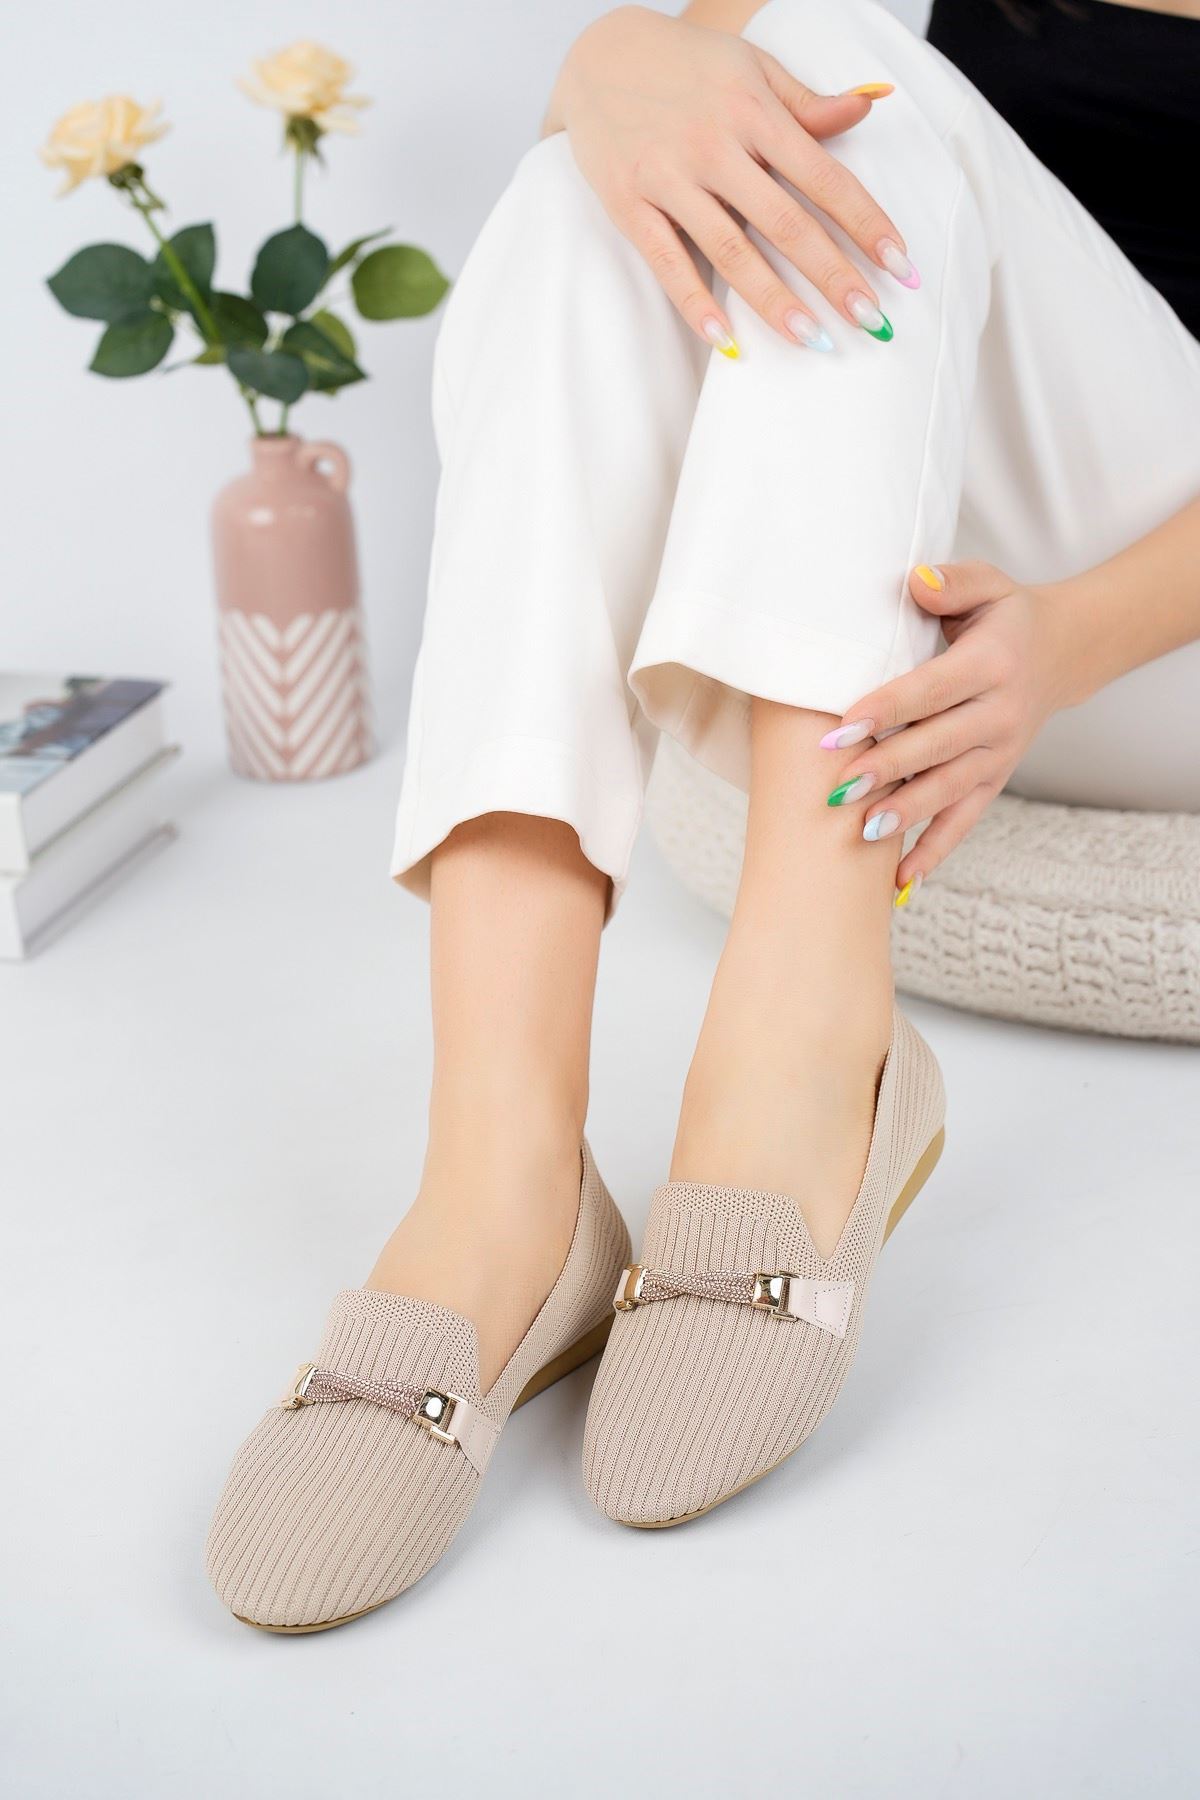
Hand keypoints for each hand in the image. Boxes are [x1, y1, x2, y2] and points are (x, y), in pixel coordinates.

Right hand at [546, 6, 914, 353]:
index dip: (866, 223)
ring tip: (813, 341)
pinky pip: (666, 262)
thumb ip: (807, 101)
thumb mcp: (751, 67)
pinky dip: (695, 303)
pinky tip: (725, 340)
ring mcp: (669, 177)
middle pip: (786, 222)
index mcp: (753, 110)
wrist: (596, 54)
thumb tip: (868, 108)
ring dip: (775, 302)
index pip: (823, 177)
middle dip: (833, 275)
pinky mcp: (629, 204)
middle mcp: (714, 145)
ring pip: (731, 250)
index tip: (901, 265)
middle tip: (871, 320)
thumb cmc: (687, 65)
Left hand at [822, 564, 1074, 896]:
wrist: (1062, 652)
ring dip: (908, 813)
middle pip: (938, 746)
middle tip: (839, 789)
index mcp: (992, 664)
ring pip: (950, 788)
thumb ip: (952, 582)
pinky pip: (965, 819)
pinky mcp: (995, 778)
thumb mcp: (989, 585)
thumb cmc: (1004, 617)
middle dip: (887, 769)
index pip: (931, 690)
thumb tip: (915, 582)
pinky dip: (936, 850)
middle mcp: (1001, 714)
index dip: (886, 709)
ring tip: (864, 831)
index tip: (841, 729)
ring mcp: (1000, 752)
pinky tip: (901, 878)